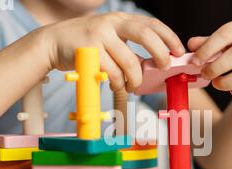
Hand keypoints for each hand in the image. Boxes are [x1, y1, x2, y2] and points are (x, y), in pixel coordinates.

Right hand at [40, 12, 184, 92]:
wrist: (52, 42)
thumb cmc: (85, 43)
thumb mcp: (110, 37)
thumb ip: (129, 47)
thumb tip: (154, 65)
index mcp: (120, 18)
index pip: (152, 24)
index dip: (169, 37)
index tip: (178, 52)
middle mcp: (112, 22)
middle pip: (146, 35)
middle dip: (160, 54)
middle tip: (163, 67)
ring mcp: (99, 35)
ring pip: (129, 62)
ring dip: (135, 79)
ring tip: (132, 86)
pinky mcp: (89, 51)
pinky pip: (112, 73)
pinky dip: (117, 84)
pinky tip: (115, 85)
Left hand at [188, 17, 231, 98]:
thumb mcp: (222, 44)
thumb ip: (206, 44)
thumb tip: (192, 44)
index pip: (226, 34)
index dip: (208, 49)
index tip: (195, 62)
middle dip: (216, 68)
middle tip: (205, 75)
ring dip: (226, 82)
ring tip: (216, 84)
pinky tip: (231, 90)